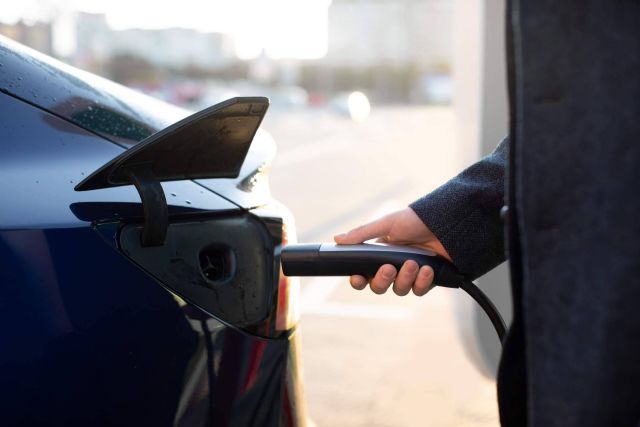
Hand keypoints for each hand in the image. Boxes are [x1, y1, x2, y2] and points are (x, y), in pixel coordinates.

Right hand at [334, 207, 451, 295]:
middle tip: (389, 268)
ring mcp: (411, 274)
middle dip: (382, 280)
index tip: (357, 278)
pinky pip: (419, 290)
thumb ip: (362, 234)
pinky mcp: (428, 280)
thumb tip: (337, 239)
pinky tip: (427, 269)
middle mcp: (393, 266)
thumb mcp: (387, 224)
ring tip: (413, 263)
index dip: (358, 279)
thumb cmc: (416, 220)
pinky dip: (422, 282)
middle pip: (379, 286)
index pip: (363, 273)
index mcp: (379, 253)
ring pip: (399, 290)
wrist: (449, 223)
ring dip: (405, 279)